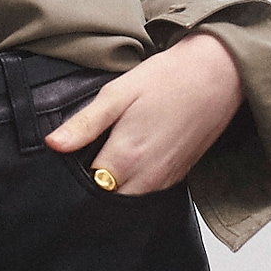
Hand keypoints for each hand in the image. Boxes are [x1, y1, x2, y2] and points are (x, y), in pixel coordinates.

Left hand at [44, 32, 242, 193]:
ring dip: (117, 179)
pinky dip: (137, 177)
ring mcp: (166, 180)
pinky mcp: (179, 176)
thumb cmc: (168, 79)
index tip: (75, 148)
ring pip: (128, 194)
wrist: (217, 75)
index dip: (75, 167)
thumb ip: (85, 124)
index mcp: (126, 159)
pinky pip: (148, 188)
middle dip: (95, 177)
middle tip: (94, 145)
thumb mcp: (118, 94)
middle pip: (107, 194)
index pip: (86, 183)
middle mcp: (147, 178)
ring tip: (116, 143)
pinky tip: (138, 148)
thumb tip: (53, 145)